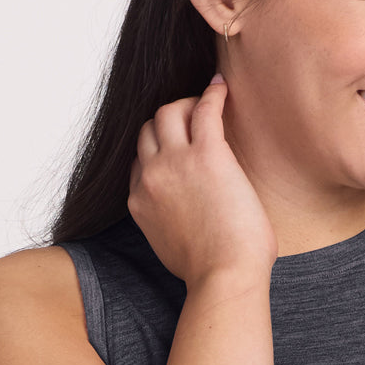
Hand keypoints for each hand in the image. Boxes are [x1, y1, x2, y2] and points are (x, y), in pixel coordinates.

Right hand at [128, 78, 277, 287]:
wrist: (225, 276)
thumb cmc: (212, 270)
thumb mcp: (170, 246)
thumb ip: (168, 223)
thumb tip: (185, 218)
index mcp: (140, 202)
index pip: (139, 161)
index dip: (157, 150)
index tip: (177, 147)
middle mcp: (150, 177)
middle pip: (147, 130)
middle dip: (167, 120)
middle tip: (192, 118)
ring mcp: (175, 163)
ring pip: (167, 112)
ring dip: (185, 103)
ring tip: (205, 103)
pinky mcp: (207, 154)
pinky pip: (204, 110)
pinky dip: (212, 94)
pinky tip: (222, 87)